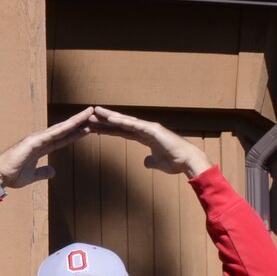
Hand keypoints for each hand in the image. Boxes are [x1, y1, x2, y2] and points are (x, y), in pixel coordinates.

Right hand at [0, 107, 96, 188]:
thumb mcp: (32, 176)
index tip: (89, 129)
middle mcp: (40, 139)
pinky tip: (75, 123)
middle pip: (64, 129)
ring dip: (75, 120)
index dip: (76, 133)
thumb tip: (53, 171)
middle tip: (94, 112)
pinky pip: (52, 133)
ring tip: (89, 112)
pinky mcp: (33, 141)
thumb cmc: (12, 175)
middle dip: (79, 121)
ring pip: (60, 128)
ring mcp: (37, 139)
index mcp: (41, 147)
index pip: (63, 138)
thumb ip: (43, 172)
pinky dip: (64, 128)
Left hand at [87, 106, 211, 176]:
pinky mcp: (153, 129)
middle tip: (88, 115)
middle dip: (104, 120)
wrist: (187, 161)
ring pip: (125, 121)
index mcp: (144, 137)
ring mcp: (148, 128)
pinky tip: (110, 118)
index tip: (94, 127)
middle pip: (120, 124)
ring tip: (94, 112)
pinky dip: (122, 121)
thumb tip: (145, 162)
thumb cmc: (175, 162)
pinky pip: (134, 124)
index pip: (121, 131)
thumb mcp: (157, 163)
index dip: (107, 129)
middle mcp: (145, 129)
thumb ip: (150, 161)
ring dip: (109, 117)